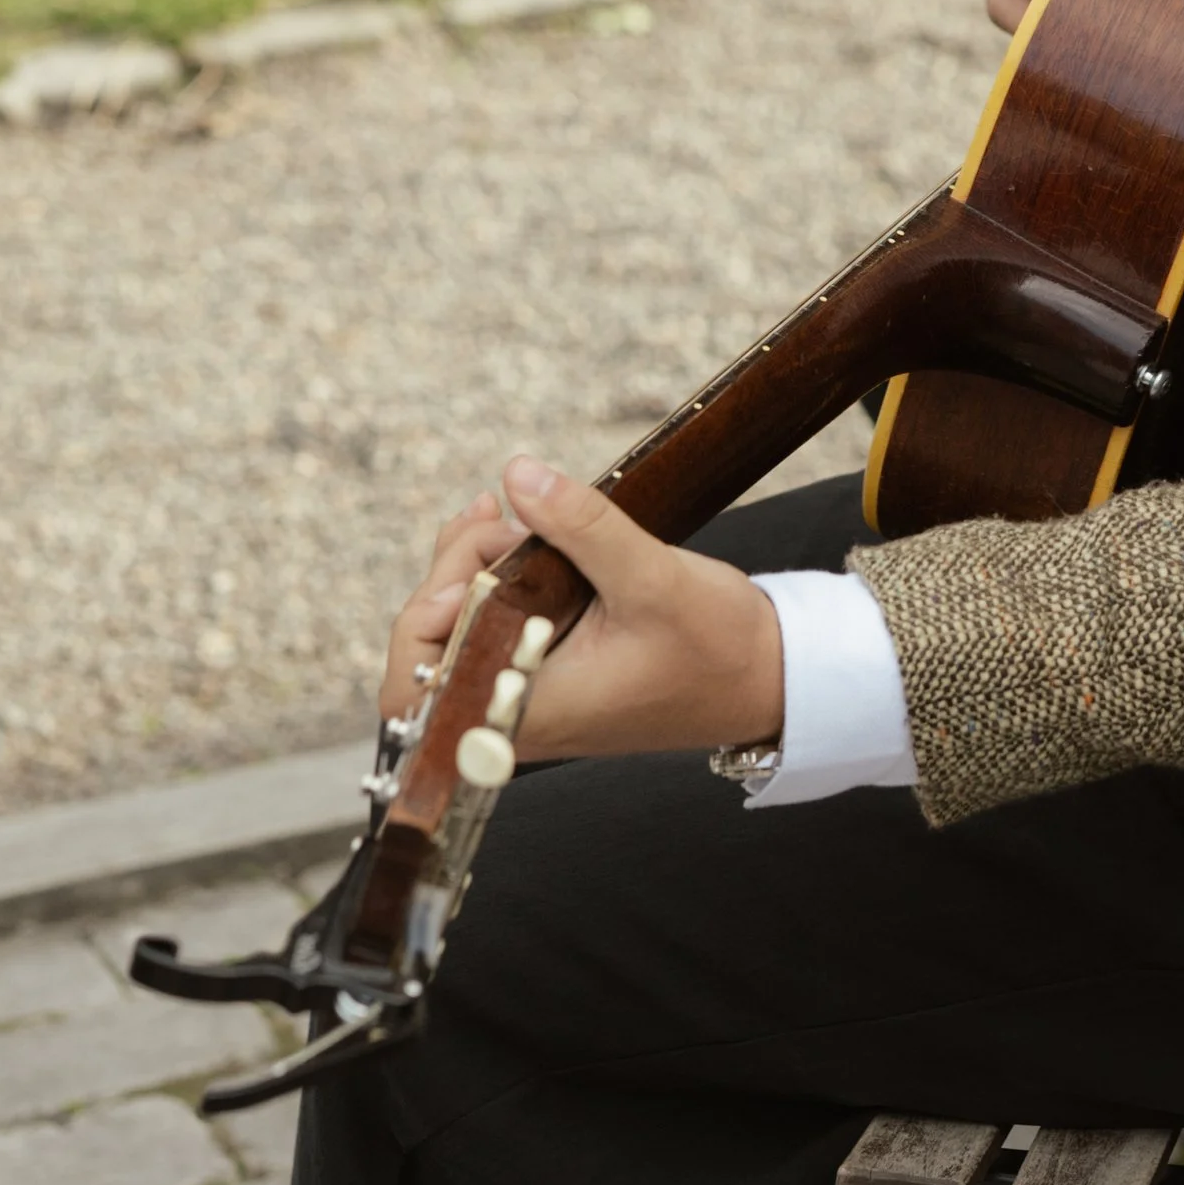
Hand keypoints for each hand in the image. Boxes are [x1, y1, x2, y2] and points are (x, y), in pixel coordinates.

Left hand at [378, 460, 782, 762]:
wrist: (770, 675)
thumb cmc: (720, 650)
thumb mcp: (653, 579)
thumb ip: (581, 526)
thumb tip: (517, 475)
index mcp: (529, 709)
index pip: (414, 693)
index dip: (420, 628)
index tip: (466, 579)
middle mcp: (515, 710)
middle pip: (430, 645)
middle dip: (453, 570)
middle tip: (500, 520)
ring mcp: (529, 688)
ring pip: (458, 626)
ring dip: (473, 562)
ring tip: (511, 514)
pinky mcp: (548, 664)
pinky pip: (493, 618)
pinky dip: (496, 569)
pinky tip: (515, 523)